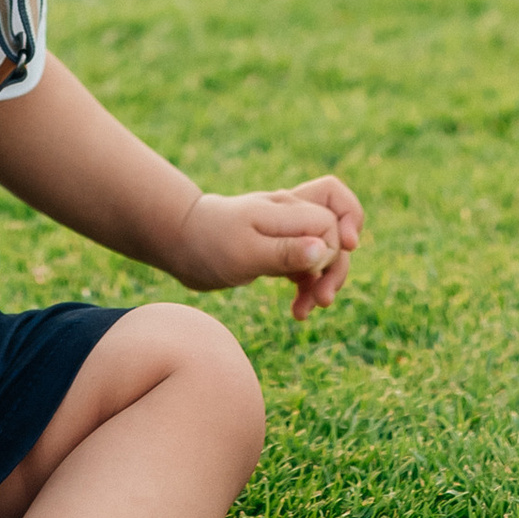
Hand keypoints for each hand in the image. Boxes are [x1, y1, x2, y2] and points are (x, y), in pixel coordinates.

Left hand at [169, 177, 362, 316]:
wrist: (180, 244)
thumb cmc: (210, 244)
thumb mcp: (246, 253)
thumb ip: (286, 251)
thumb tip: (325, 249)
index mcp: (286, 207)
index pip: (331, 218)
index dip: (335, 245)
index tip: (316, 272)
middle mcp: (292, 213)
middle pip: (337, 228)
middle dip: (337, 266)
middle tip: (323, 299)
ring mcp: (287, 231)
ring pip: (327, 249)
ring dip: (326, 279)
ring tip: (310, 309)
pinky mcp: (281, 249)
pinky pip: (310, 264)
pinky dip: (309, 286)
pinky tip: (298, 310)